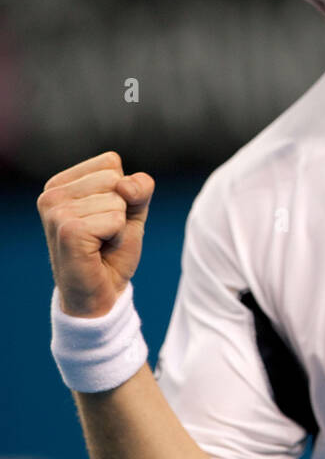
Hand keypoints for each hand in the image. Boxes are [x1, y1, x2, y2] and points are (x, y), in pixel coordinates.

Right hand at [37, 151, 154, 317]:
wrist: (101, 296)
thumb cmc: (112, 253)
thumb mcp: (132, 212)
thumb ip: (139, 187)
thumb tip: (125, 185)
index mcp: (60, 184)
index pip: (110, 163)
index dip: (123, 193)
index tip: (105, 219)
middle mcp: (51, 194)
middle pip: (116, 179)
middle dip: (121, 210)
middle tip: (104, 236)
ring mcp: (56, 212)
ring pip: (118, 199)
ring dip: (119, 227)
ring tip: (100, 244)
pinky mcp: (68, 231)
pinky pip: (116, 220)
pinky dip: (117, 237)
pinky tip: (99, 252)